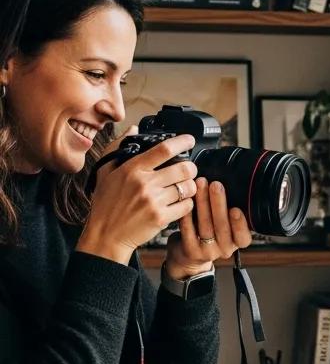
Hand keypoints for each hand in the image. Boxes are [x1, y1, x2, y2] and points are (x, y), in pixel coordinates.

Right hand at [77, 129, 199, 263]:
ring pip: (188, 188)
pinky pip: (187, 206)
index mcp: (132, 169)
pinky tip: (180, 203)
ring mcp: (154, 201)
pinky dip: (188, 204)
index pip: (163, 150)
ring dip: (190, 187)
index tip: (190, 140)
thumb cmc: (106, 204)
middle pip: (184, 168)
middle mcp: (144, 183)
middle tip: (189, 170)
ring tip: (184, 188)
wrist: (106, 234)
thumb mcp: (105, 171)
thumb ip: (118, 148)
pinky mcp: (162, 218)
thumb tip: (134, 129)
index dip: (181, 142)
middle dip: (191, 168)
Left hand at [163, 177, 252, 279]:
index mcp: (237, 242)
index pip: (243, 237)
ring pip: (205, 225)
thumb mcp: (225, 226)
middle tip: (216, 185)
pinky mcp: (191, 251)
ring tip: (200, 184)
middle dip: (219, 203)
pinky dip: (187, 213)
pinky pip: (188, 229)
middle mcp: (225, 249)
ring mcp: (208, 252)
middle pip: (222, 226)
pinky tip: (186, 199)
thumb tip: (228, 183)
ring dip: (202, 203)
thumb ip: (228, 212)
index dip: (240, 224)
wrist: (190, 256)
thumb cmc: (210, 233)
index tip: (235, 209)